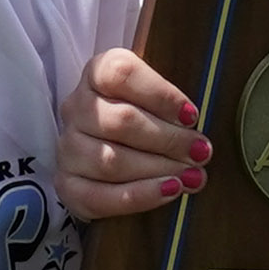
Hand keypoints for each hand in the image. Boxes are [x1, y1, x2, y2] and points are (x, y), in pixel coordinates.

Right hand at [54, 48, 209, 218]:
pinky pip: (99, 196)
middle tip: (201, 152)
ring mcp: (68, 148)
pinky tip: (169, 191)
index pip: (121, 74)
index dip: (160, 94)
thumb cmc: (148, 115)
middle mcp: (76, 107)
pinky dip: (139, 196)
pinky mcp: (67, 185)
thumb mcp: (160, 95)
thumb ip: (174, 102)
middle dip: (168, 139)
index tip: (192, 115)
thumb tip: (195, 122)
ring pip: (111, 161)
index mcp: (98, 73)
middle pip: (120, 121)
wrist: (117, 149)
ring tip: (192, 175)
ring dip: (158, 169)